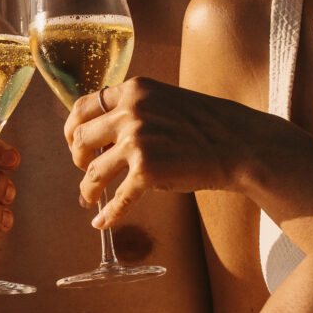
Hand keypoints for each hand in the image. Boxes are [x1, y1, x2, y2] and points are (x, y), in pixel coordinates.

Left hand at [64, 77, 258, 228]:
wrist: (239, 144)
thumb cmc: (206, 125)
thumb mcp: (165, 100)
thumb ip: (135, 108)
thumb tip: (104, 131)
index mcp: (134, 90)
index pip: (83, 107)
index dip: (73, 128)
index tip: (76, 143)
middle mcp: (131, 112)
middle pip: (81, 138)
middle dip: (78, 159)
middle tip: (85, 170)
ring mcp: (138, 141)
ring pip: (93, 171)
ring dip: (87, 189)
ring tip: (89, 198)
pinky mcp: (148, 171)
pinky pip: (118, 198)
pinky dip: (109, 214)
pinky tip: (102, 222)